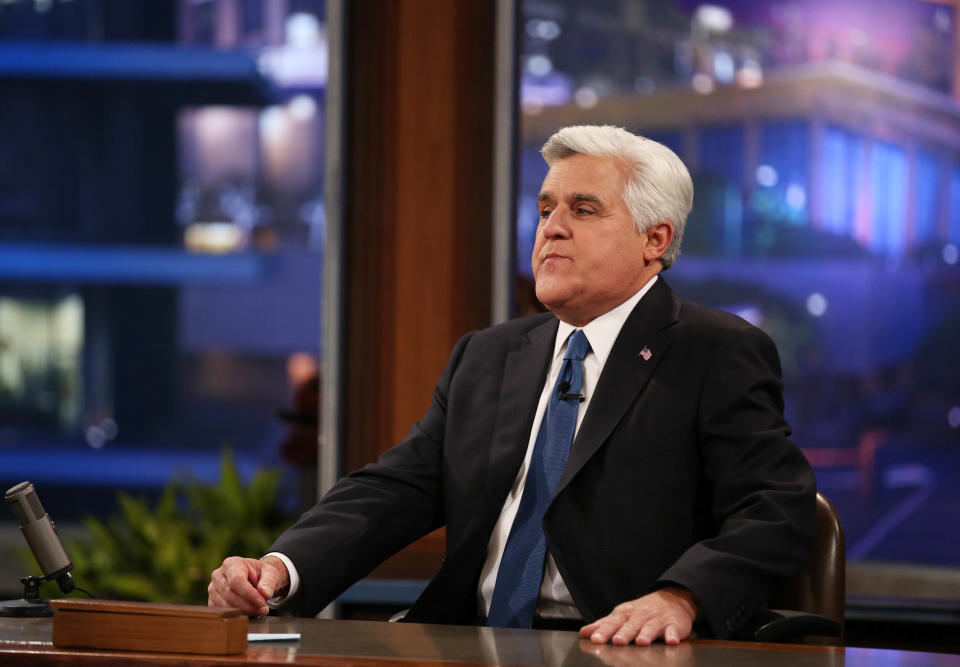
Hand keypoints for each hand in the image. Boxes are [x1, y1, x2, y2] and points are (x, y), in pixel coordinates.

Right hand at [208, 555, 289, 616]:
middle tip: (263, 609)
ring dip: (243, 612)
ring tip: (258, 611)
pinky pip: (221, 612)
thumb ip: (269, 582)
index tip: (262, 602)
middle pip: (229, 595)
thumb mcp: (270, 573)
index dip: (249, 594)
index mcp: (231, 564)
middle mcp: (218, 575)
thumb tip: (265, 594)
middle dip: (248, 605)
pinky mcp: (212, 601)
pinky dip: (235, 616)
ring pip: (225, 606)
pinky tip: (248, 614)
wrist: (254, 578)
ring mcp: (213, 589)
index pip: (236, 580)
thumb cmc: (261, 574)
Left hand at [579, 588, 697, 645]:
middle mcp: (640, 615)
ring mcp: (657, 619)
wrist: (672, 599)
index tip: (596, 639)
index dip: (604, 631)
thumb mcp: (621, 615)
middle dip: (624, 633)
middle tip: (617, 641)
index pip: (612, 622)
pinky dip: (672, 635)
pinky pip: (673, 630)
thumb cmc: (642, 611)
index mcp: (625, 613)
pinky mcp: (674, 624)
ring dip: (646, 634)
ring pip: (651, 627)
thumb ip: (603, 625)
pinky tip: (671, 641)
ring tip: (642, 642)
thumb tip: (584, 633)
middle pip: (631, 625)